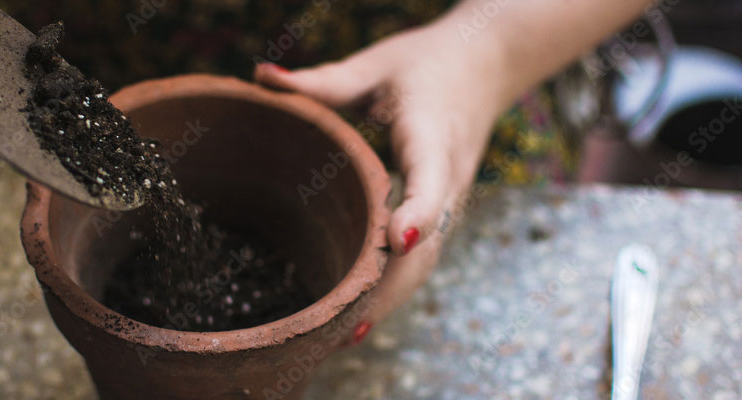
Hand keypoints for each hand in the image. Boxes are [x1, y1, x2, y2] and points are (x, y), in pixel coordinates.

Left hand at [254, 21, 505, 330]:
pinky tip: (360, 315)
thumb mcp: (377, 64)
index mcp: (434, 133)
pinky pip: (422, 256)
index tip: (397, 242)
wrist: (486, 66)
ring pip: (426, 260)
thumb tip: (261, 77)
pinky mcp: (442, 210)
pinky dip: (395, 287)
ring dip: (391, 298)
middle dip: (392, 285)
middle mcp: (449, 175)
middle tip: (347, 324)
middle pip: (428, 242)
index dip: (418, 212)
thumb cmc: (427, 64)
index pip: (433, 178)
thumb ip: (324, 80)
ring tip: (345, 335)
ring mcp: (450, 198)